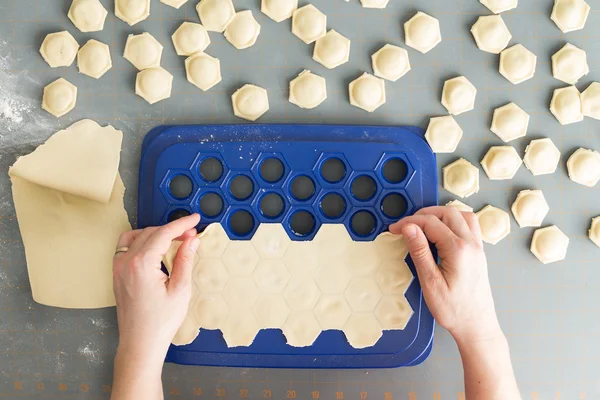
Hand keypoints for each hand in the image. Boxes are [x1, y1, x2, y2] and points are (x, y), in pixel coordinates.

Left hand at [112, 214, 200, 359]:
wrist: (140, 343)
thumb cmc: (161, 322)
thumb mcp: (180, 290)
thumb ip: (184, 260)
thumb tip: (191, 240)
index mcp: (142, 264)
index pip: (164, 234)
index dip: (181, 224)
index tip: (195, 219)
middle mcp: (126, 262)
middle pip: (151, 233)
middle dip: (172, 230)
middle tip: (191, 235)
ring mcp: (118, 268)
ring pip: (137, 237)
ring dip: (156, 234)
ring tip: (175, 240)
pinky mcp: (117, 274)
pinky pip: (126, 247)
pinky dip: (141, 241)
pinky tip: (154, 248)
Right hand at [390, 206, 501, 343]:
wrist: (477, 326)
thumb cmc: (453, 310)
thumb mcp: (430, 282)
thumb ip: (420, 252)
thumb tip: (409, 227)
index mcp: (458, 250)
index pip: (431, 223)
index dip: (409, 222)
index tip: (394, 229)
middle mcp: (471, 244)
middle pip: (448, 213)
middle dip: (424, 214)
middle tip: (407, 225)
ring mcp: (478, 247)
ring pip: (462, 215)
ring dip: (441, 214)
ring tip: (424, 224)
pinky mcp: (479, 253)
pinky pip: (469, 226)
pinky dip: (454, 221)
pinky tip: (442, 232)